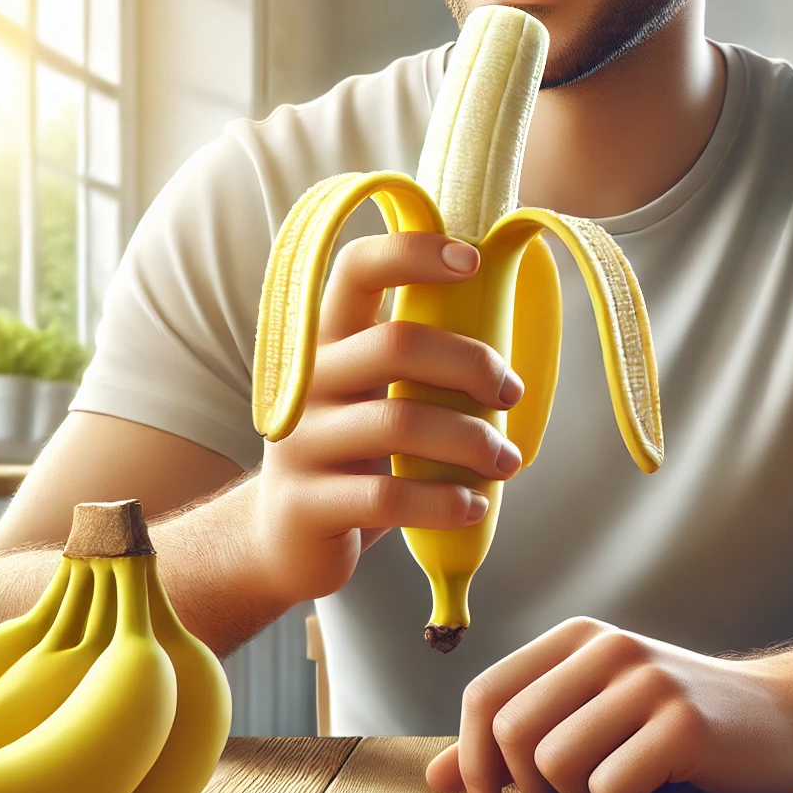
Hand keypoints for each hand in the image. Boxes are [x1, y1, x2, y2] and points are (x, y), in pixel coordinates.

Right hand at [251, 231, 524, 605]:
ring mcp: (299, 442)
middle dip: (471, 364)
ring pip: (400, 423)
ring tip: (506, 461)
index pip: (357, 271)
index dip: (413, 253)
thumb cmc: (352, 457)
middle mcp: (305, 381)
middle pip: (396, 345)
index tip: (474, 261)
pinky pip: (388, 497)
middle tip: (510, 393)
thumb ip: (416, 367)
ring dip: (472, 441)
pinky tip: (473, 505)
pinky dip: (445, 501)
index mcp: (326, 341)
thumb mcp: (371, 399)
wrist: (281, 540)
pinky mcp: (305, 503)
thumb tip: (507, 351)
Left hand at [426, 617, 792, 792]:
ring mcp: (645, 680)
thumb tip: (437, 780)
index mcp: (574, 639)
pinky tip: (654, 789)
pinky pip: (610, 787)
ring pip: (554, 763)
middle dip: (528, 785)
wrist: (781, 716)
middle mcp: (605, 648)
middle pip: (511, 733)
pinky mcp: (682, 722)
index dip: (471, 756)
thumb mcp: (590, 715)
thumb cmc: (670, 724)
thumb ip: (512, 741)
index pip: (485, 695)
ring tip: (618, 786)